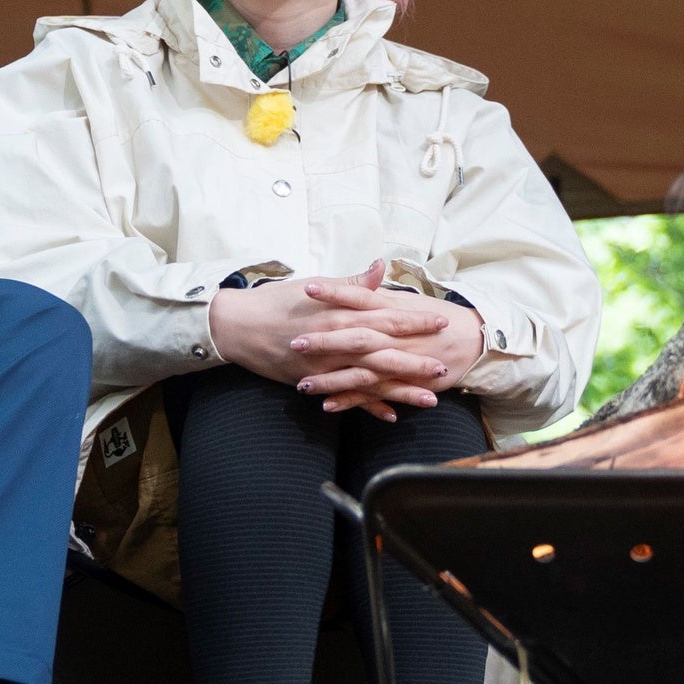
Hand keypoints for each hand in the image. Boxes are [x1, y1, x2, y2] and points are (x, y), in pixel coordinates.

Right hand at [204, 265, 482, 417]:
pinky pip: (346, 397)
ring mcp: (325, 366)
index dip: (414, 321)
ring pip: (370, 380)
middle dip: (416, 361)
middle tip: (445, 368)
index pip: (385, 317)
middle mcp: (336, 341)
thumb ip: (353, 283)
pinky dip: (366, 407)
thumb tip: (381, 267)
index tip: (441, 322)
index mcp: (340, 314)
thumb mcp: (317, 286)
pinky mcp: (314, 382)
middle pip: (383, 353)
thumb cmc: (279, 301)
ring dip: (400, 391)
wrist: (238, 325)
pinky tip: (390, 416)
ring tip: (430, 400)